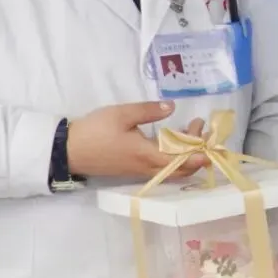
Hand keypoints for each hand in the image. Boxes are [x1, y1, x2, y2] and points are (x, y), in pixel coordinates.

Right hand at [67, 101, 208, 179]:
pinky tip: (172, 141)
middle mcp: (146, 167)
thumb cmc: (95, 131)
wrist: (69, 150)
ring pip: (171, 169)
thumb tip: (171, 107)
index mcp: (146, 154)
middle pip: (180, 169)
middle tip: (200, 129)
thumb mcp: (122, 114)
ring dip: (185, 154)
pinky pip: (160, 168)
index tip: (209, 140)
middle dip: (196, 153)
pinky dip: (172, 157)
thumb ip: (149, 111)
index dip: (198, 153)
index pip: (181, 160)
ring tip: (190, 131)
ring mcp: (139, 170)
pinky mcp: (132, 169)